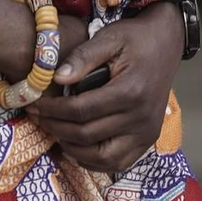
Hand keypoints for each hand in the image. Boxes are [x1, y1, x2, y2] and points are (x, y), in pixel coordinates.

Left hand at [25, 1, 181, 172]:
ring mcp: (147, 132)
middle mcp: (141, 118)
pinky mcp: (148, 139)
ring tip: (56, 132)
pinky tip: (77, 147)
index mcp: (130, 91)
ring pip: (103, 158)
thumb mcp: (109, 38)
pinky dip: (94, 161)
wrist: (166, 43)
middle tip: (38, 118)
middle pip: (88, 135)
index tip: (35, 105)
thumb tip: (57, 78)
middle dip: (56, 128)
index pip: (81, 111)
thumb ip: (83, 57)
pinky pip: (119, 162)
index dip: (53, 110)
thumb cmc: (135, 38)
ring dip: (73, 150)